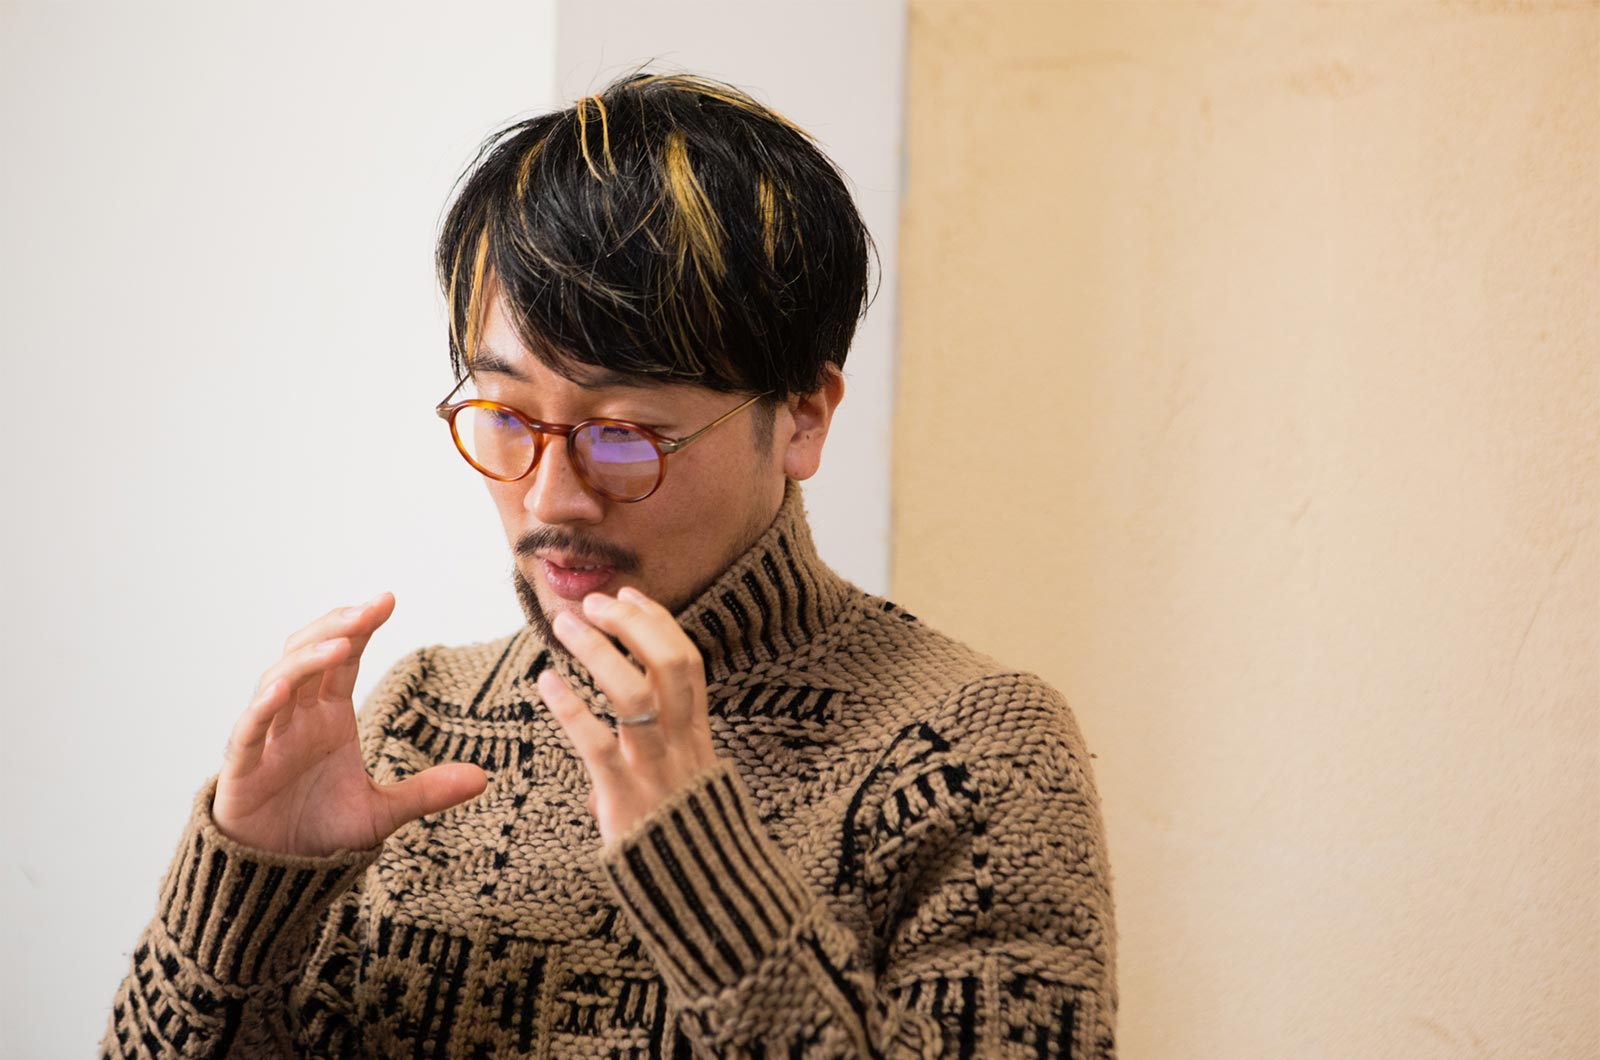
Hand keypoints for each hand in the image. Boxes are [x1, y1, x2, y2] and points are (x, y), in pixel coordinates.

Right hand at [214, 592, 487, 856]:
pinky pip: (248, 731)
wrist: (277, 876)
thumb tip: (483, 777)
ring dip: (306, 660)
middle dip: (337, 628)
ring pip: (279, 682)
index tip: (388, 599)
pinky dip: (262, 708)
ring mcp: (267, 738)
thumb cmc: (321, 832)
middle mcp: (297, 717)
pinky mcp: (242, 768)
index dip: (360, 627)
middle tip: (369, 609)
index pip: (343, 658)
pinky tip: (282, 689)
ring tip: (339, 644)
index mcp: (328, 716)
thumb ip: (428, 792)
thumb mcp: (383, 811)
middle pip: (309, 654)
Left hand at [537, 587, 717, 843]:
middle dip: (632, 624)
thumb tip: (607, 757)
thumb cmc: (683, 839)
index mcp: (698, 734)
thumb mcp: (684, 788)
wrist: (704, 894)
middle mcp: (682, 742)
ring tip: (566, 627)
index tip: (629, 596)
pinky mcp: (626, 796)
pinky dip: (570, 707)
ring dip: (598, 651)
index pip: (687, 661)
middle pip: (670, 662)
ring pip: (635, 692)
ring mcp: (656, 767)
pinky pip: (597, 743)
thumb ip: (656, 761)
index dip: (659, 622)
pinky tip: (546, 682)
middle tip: (594, 603)